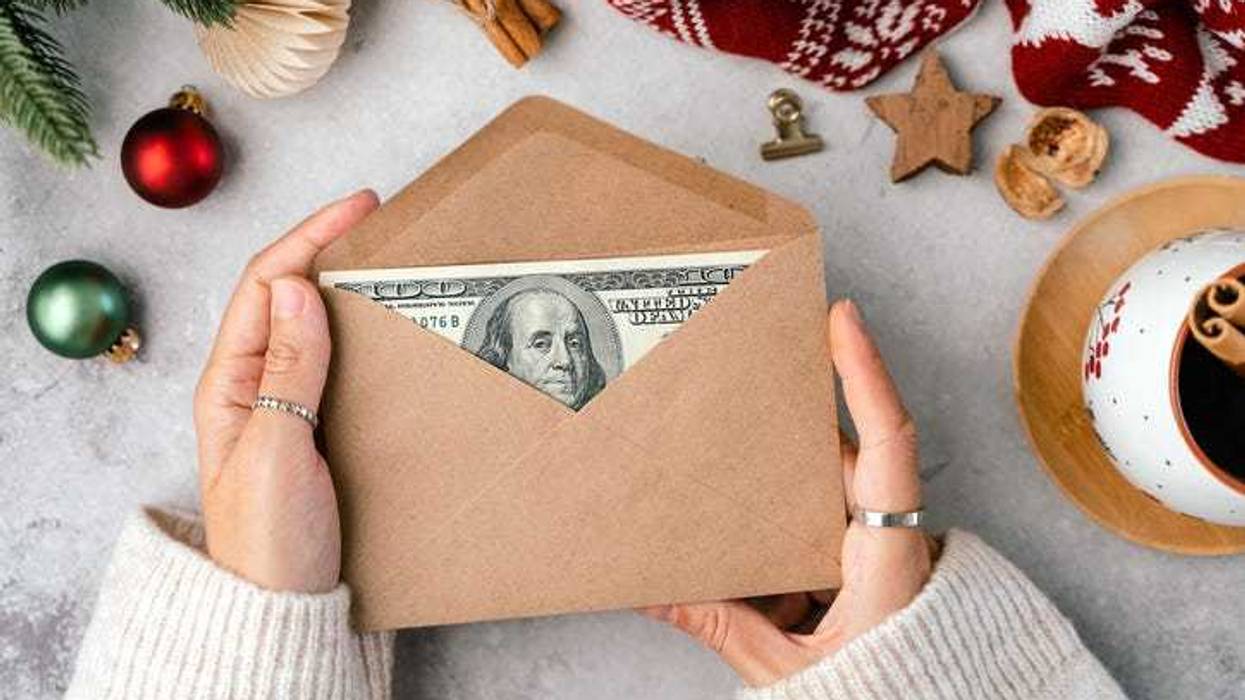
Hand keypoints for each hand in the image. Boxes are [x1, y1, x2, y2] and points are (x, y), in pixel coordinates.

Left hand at [193, 191, 378, 592]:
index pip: (266, 285)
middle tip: (382, 226)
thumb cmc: (269, 541)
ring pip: (313, 328)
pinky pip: (334, 364)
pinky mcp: (313, 429)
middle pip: (287, 296)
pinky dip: (360, 335)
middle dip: (328, 251)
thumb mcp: (277, 450)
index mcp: (229, 383)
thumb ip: (289, 370)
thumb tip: (297, 286)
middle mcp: (252, 386)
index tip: (359, 207)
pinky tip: (388, 332)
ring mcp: (283, 406)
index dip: (310, 237)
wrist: (280, 608)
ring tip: (390, 267)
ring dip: (347, 291)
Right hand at [644, 300, 933, 685]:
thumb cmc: (876, 692)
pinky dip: (782, 512)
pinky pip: (822, 514)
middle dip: (795, 411)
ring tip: (731, 436)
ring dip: (781, 469)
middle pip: (845, 449)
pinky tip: (741, 522)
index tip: (842, 317)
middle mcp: (890, 538)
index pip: (888, 445)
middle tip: (756, 356)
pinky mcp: (864, 561)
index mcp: (888, 557)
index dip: (867, 375)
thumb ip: (723, 625)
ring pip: (829, 481)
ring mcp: (879, 545)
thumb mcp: (788, 663)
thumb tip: (652, 593)